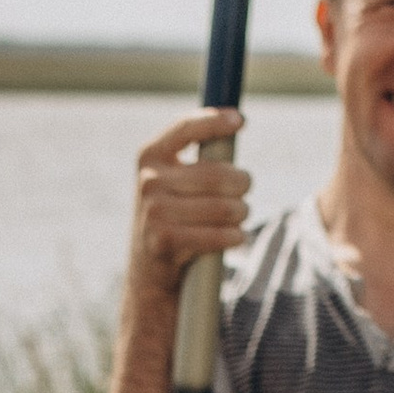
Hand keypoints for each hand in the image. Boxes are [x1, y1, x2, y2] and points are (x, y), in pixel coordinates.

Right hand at [130, 108, 249, 298]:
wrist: (148, 270)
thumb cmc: (173, 218)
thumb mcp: (173, 182)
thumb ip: (197, 157)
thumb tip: (235, 123)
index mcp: (150, 156)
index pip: (186, 129)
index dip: (215, 121)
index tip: (241, 121)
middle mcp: (148, 180)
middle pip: (218, 175)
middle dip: (242, 184)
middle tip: (245, 191)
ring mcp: (154, 211)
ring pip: (224, 207)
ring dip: (241, 213)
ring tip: (239, 216)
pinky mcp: (164, 241)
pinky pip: (218, 234)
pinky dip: (234, 237)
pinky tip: (236, 237)